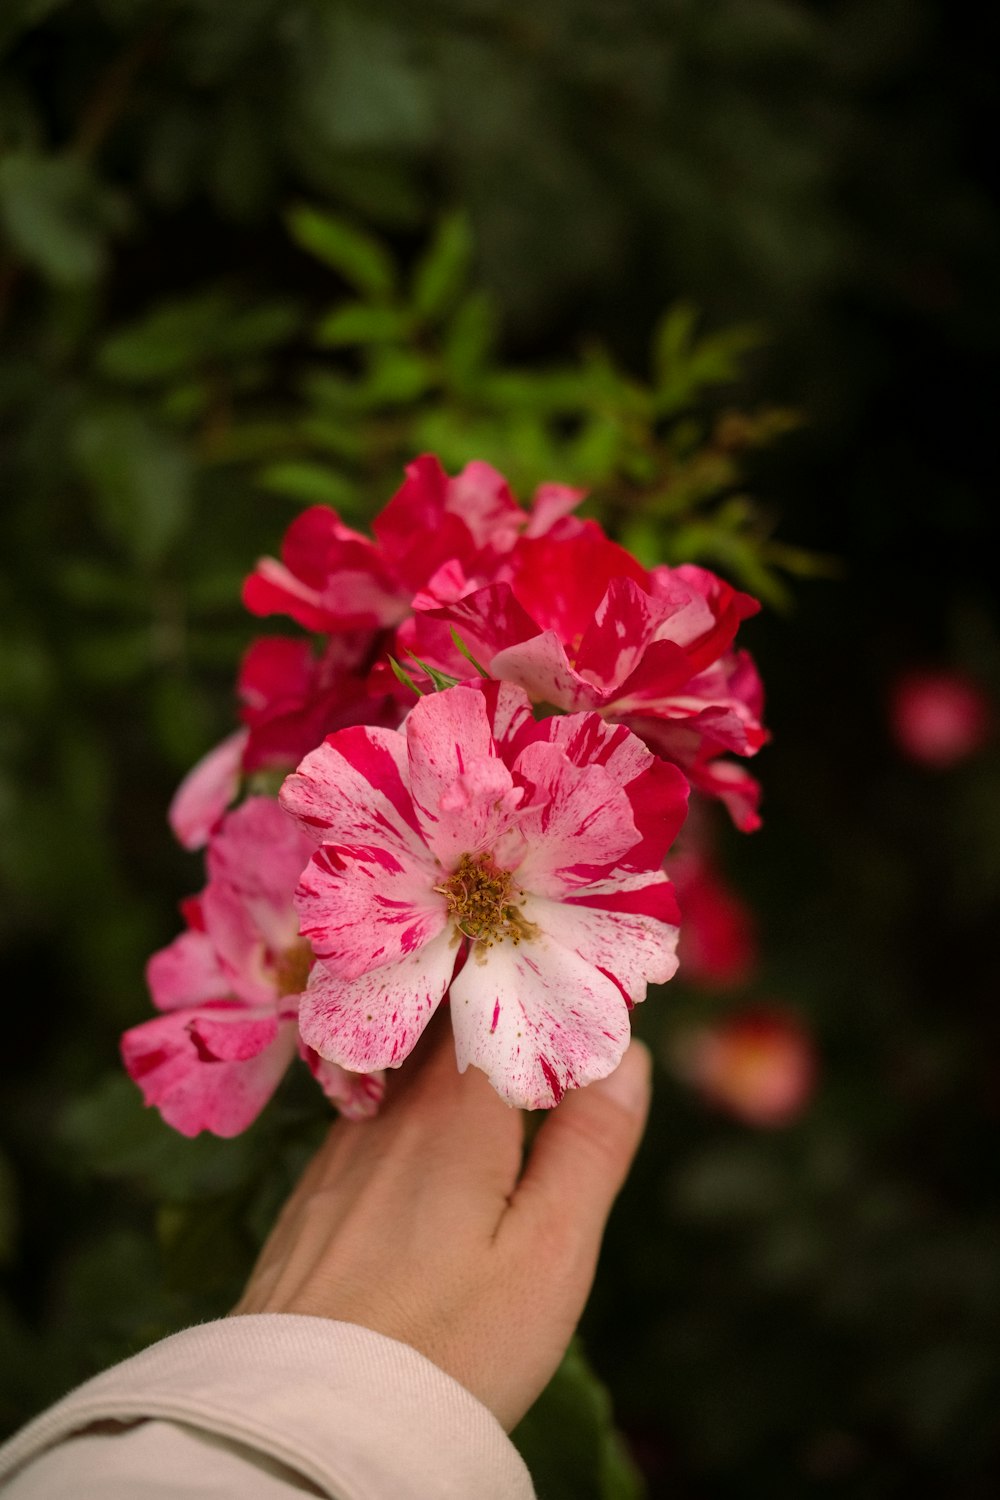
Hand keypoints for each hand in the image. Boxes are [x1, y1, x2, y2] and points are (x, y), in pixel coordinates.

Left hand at [232, 1015, 651, 1429]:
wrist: (307, 1426)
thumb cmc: (448, 1345)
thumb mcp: (549, 1252)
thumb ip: (589, 1145)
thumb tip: (625, 1055)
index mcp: (454, 1105)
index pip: (496, 998)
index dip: (540, 981)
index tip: (585, 984)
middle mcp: (390, 1108)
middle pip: (445, 1022)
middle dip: (497, 1008)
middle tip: (552, 1010)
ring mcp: (343, 1148)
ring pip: (405, 1070)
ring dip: (453, 1055)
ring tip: (501, 1067)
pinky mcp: (316, 1193)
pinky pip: (373, 1115)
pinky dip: (413, 1104)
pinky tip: (433, 1140)